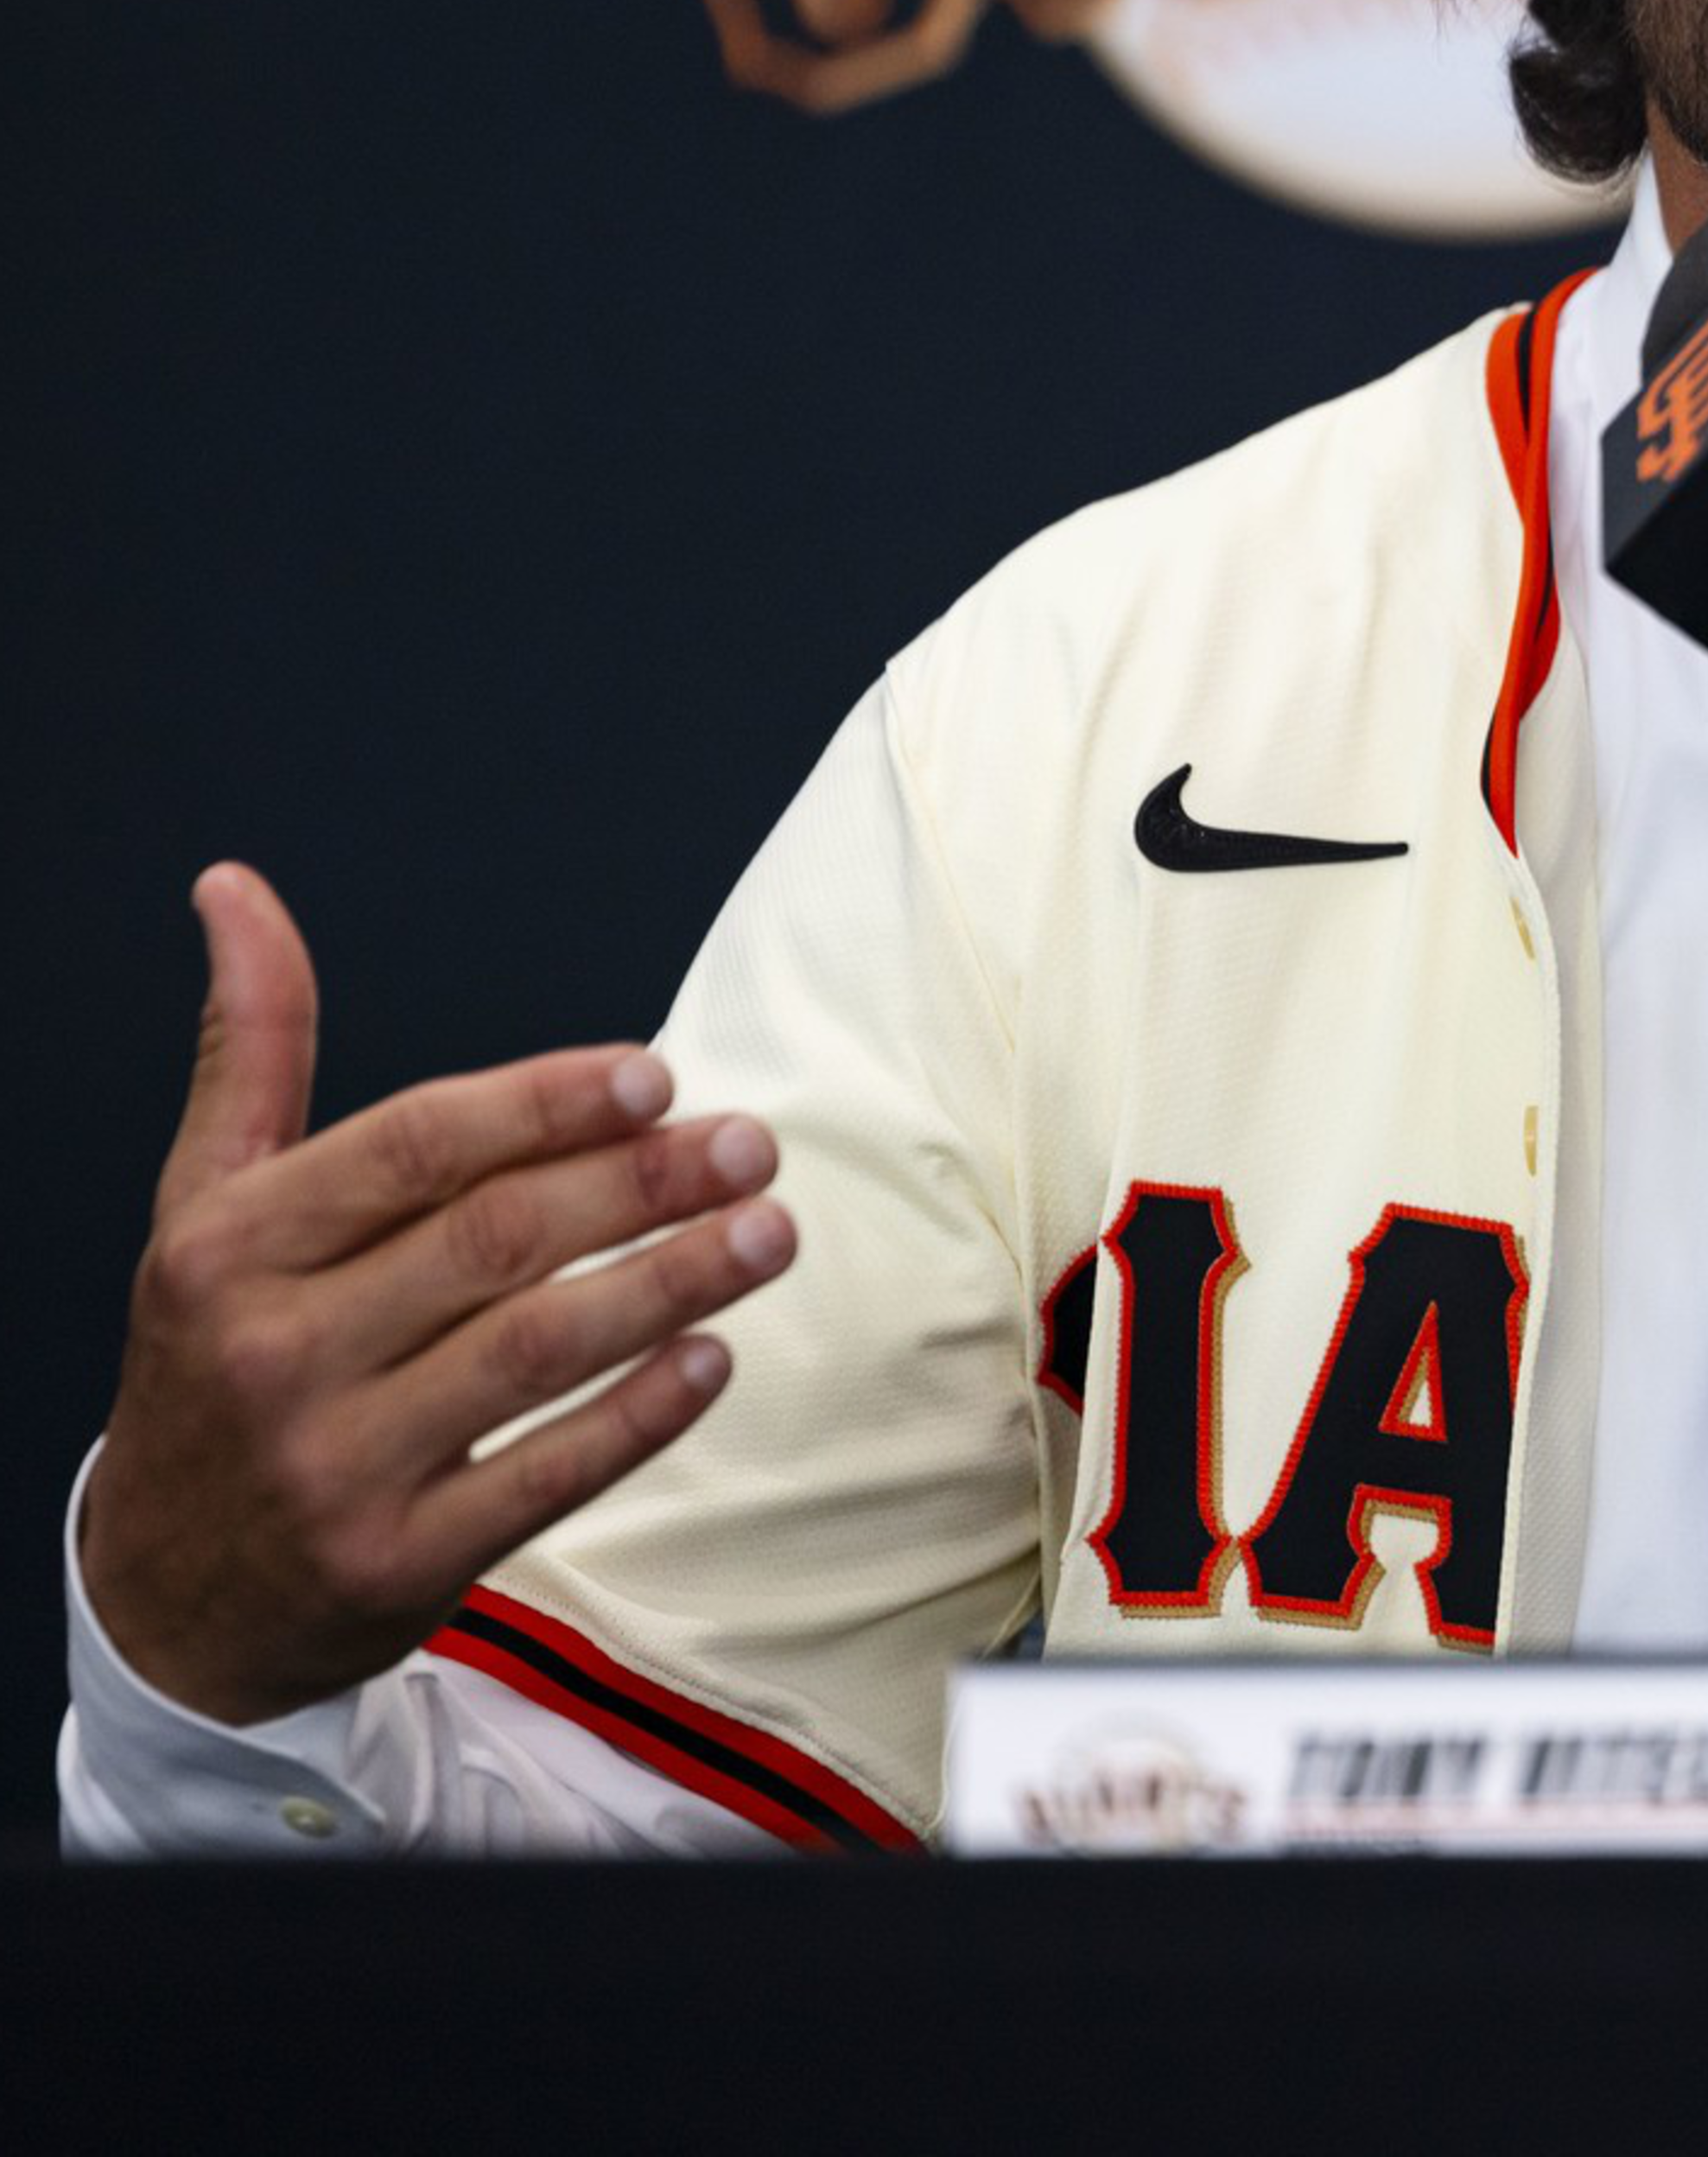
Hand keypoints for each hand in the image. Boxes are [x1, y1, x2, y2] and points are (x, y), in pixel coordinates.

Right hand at [80, 863, 797, 1727]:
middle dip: (639, 1184)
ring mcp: (334, 1466)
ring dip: (669, 1283)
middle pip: (492, 1241)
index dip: (544, 1104)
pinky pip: (544, 1478)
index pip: (413, 1148)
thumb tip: (236, 889)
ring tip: (768, 1233)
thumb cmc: (212, 1359)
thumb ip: (252, 1046)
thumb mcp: (202, 1202)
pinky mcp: (394, 1564)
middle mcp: (272, 1352)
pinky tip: (713, 1358)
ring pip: (534, 1352)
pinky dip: (638, 1415)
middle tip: (750, 1144)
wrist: (162, 1596)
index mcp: (230, 1246)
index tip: (657, 1076)